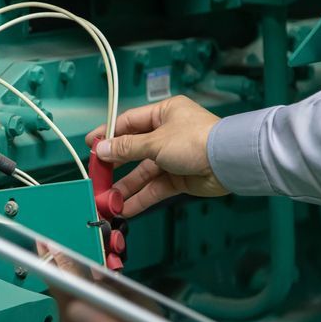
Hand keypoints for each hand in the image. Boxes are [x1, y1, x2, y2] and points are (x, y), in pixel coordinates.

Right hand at [86, 96, 227, 216]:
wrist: (229, 162)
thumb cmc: (195, 141)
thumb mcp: (155, 142)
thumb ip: (126, 148)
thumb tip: (101, 149)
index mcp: (164, 114)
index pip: (129, 122)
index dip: (109, 134)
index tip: (91, 146)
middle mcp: (168, 133)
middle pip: (134, 149)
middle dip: (115, 164)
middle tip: (97, 175)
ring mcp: (174, 157)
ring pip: (144, 172)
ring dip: (127, 186)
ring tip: (107, 199)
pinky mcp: (180, 178)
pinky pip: (156, 187)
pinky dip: (142, 197)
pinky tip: (126, 208)